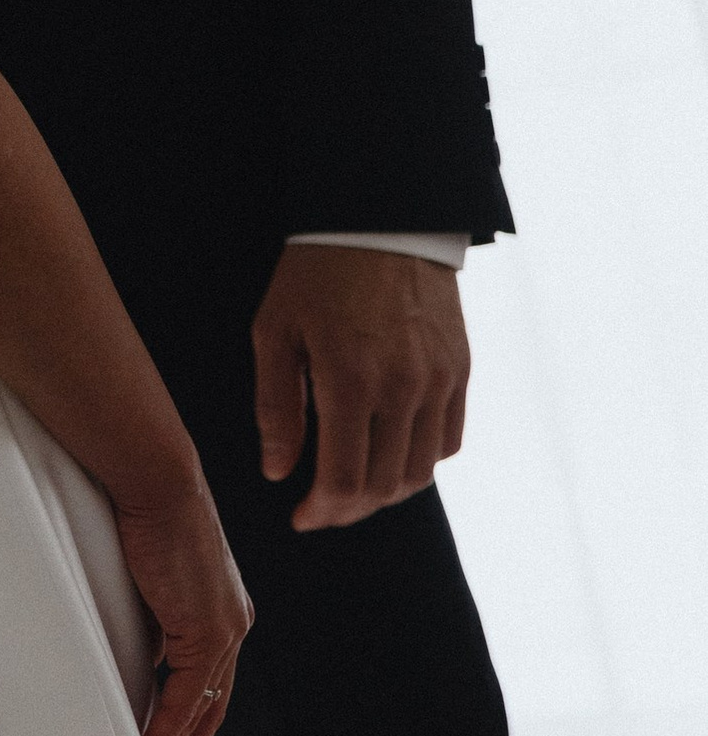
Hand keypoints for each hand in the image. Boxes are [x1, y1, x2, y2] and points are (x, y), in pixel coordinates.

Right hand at [110, 469, 252, 735]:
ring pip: (202, 712)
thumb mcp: (141, 573)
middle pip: (210, 708)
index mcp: (216, 606)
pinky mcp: (209, 630)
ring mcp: (224, 627)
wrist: (154, 474)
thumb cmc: (137, 507)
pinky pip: (188, 700)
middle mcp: (230, 621)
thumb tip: (132, 647)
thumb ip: (144, 614)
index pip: (203, 682)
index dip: (186, 725)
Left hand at [251, 244, 469, 531]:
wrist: (380, 218)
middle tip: (323, 507)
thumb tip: (278, 472)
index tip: (301, 517)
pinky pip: (450, 440)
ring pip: (421, 471)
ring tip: (356, 487)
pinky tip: (392, 454)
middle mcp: (402, 387)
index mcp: (349, 379)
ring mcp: (438, 380)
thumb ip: (276, 406)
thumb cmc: (317, 271)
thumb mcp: (276, 329)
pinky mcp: (460, 369)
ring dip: (387, 492)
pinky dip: (422, 461)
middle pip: (385, 485)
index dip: (322, 511)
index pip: (344, 480)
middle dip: (350, 509)